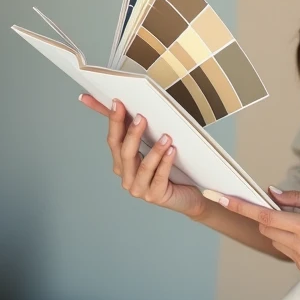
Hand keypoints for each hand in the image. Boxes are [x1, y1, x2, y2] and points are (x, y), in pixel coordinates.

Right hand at [78, 94, 206, 218]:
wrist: (185, 195)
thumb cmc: (167, 170)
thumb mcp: (151, 149)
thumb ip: (139, 132)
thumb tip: (128, 106)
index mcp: (121, 164)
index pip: (113, 141)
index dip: (114, 122)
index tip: (118, 104)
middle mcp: (127, 177)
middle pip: (125, 153)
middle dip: (132, 134)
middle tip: (141, 117)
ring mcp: (139, 189)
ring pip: (144, 167)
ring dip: (154, 150)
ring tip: (165, 137)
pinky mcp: (155, 195)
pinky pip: (160, 177)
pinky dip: (165, 163)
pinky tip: (172, 151)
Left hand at [204, 187, 299, 279]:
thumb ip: (295, 198)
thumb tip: (270, 193)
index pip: (265, 217)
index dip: (241, 207)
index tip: (222, 199)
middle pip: (268, 230)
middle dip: (272, 219)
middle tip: (293, 212)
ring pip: (277, 243)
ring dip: (284, 233)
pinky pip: (289, 255)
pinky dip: (294, 245)